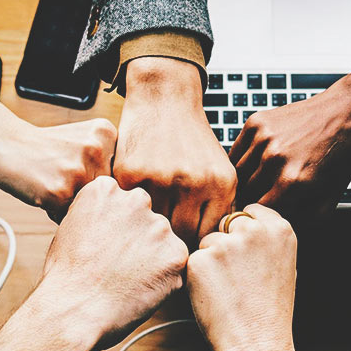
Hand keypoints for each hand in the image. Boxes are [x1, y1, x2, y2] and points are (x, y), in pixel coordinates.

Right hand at [0, 118, 116, 222]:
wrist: (5, 143)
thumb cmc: (44, 147)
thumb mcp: (83, 139)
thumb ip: (107, 160)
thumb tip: (126, 203)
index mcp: (107, 134)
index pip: (120, 176)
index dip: (98, 181)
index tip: (80, 172)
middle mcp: (97, 150)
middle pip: (107, 193)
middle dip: (86, 194)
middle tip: (63, 179)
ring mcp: (78, 170)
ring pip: (89, 206)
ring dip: (71, 204)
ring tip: (52, 184)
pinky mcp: (59, 191)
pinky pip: (68, 216)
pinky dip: (55, 211)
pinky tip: (43, 191)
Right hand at [35, 176, 188, 347]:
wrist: (74, 310)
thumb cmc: (66, 276)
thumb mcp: (70, 228)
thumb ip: (98, 215)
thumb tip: (114, 221)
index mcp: (106, 190)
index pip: (121, 203)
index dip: (112, 228)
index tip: (102, 246)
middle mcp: (136, 200)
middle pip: (144, 218)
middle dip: (136, 239)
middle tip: (116, 266)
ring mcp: (159, 227)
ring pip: (161, 242)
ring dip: (151, 258)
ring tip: (125, 280)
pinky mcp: (176, 254)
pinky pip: (174, 265)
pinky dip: (162, 279)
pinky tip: (138, 289)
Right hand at [112, 57, 236, 243]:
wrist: (165, 100)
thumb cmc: (191, 141)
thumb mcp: (218, 170)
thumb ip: (217, 208)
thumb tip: (208, 250)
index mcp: (220, 185)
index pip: (208, 237)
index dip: (196, 247)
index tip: (185, 247)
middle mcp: (193, 183)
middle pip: (181, 237)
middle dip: (171, 242)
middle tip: (162, 244)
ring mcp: (160, 179)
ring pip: (152, 226)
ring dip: (147, 229)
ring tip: (145, 229)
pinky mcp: (130, 174)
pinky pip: (129, 209)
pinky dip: (129, 211)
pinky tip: (130, 209)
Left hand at [187, 204, 297, 350]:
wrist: (256, 342)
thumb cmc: (269, 310)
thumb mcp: (284, 265)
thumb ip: (266, 240)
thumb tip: (244, 224)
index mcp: (279, 229)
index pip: (250, 210)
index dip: (243, 230)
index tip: (245, 249)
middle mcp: (252, 231)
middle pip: (226, 224)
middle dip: (226, 243)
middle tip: (236, 276)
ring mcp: (225, 244)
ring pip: (207, 242)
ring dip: (210, 260)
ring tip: (228, 289)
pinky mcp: (200, 260)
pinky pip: (192, 260)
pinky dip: (197, 276)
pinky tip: (214, 295)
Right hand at [228, 83, 350, 218]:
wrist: (346, 113)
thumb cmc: (339, 156)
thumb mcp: (330, 197)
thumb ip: (304, 221)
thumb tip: (278, 230)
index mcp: (292, 182)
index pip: (259, 212)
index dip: (259, 217)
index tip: (262, 216)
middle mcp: (274, 160)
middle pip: (245, 193)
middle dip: (251, 199)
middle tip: (260, 199)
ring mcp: (263, 139)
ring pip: (236, 173)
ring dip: (244, 181)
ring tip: (257, 182)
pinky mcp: (256, 123)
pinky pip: (236, 151)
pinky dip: (241, 160)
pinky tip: (254, 163)